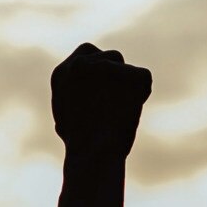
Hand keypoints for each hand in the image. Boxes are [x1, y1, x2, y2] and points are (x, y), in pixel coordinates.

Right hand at [51, 43, 152, 159]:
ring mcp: (105, 66)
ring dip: (128, 87)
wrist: (94, 153)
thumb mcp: (66, 118)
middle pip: (109, 56)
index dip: (99, 68)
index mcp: (62, 72)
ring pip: (126, 70)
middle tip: (120, 95)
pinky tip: (130, 113)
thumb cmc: (79, 145)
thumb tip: (82, 96)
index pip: (86, 53)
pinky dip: (142, 94)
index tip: (106, 83)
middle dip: (116, 71)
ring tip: (120, 114)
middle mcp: (81, 63)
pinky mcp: (131, 74)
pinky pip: (143, 78)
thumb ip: (75, 97)